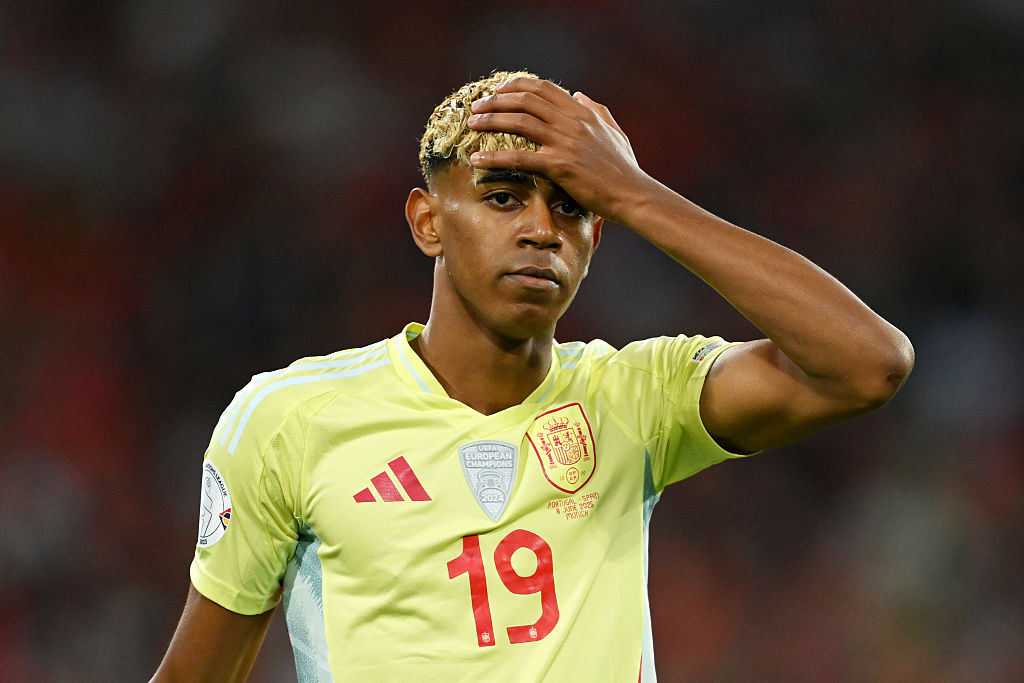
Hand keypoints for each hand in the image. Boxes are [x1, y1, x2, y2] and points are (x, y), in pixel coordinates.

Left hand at [467, 78, 653, 224]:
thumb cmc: (624, 168)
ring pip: (519, 122)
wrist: (632, 194)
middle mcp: (571, 122)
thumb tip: (579, 95)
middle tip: (477, 107)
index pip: (543, 88)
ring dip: (491, 120)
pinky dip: (495, 158)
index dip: (517, 85)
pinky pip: (520, 157)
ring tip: (472, 124)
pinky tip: (478, 160)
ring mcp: (565, 142)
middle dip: (496, 100)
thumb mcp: (613, 131)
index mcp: (582, 112)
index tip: (498, 90)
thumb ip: (595, 110)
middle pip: (525, 100)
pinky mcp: (559, 166)